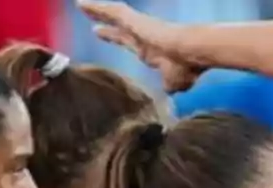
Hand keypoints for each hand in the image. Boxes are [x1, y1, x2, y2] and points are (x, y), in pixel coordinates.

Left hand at [78, 1, 204, 92]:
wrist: (191, 52)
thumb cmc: (186, 68)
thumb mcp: (174, 83)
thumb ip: (168, 86)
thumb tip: (169, 93)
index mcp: (152, 52)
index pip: (132, 45)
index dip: (121, 42)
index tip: (112, 41)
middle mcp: (143, 38)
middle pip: (121, 31)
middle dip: (108, 29)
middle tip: (95, 27)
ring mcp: (138, 27)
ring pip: (113, 16)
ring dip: (97, 11)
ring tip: (81, 5)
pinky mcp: (134, 20)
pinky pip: (111, 11)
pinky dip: (97, 8)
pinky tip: (82, 4)